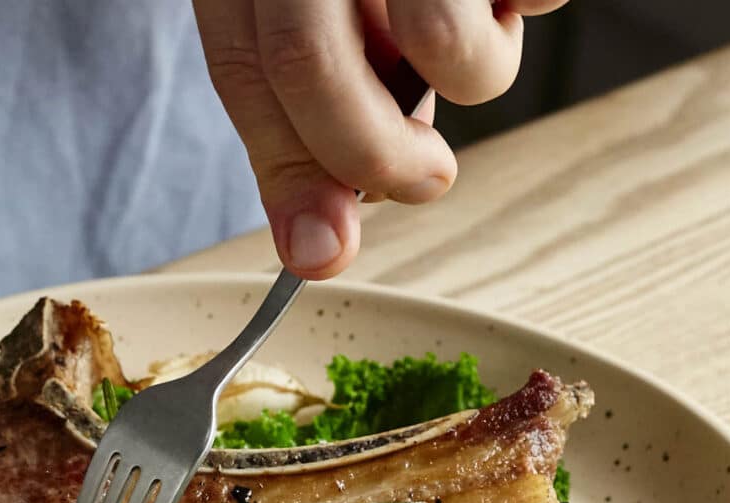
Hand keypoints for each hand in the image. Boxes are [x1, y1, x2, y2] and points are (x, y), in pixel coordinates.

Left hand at [194, 0, 566, 278]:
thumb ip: (301, 110)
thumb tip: (319, 248)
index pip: (253, 69)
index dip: (290, 172)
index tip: (319, 251)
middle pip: (315, 68)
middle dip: (376, 160)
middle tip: (422, 181)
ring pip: (450, 49)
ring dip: (477, 71)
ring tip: (474, 12)